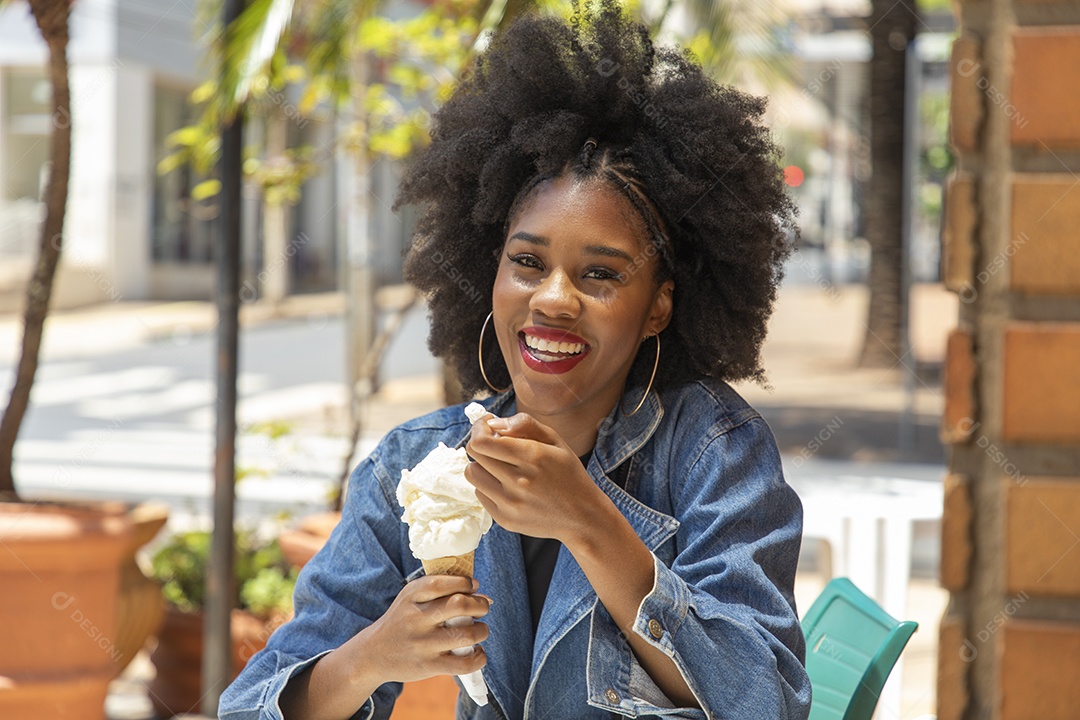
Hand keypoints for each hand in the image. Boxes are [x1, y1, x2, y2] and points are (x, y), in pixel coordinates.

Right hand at [348, 575, 490, 683]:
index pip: (443, 583)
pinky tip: (477, 652)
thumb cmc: (402, 621)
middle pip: (460, 605)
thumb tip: (482, 595)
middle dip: (480, 605)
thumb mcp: (411, 598)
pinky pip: (463, 664)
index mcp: (411, 596)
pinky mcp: (428, 666)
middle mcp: (416, 618)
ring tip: (480, 630)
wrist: (373, 654)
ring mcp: (422, 644)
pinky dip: (478, 657)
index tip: (473, 586)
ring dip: (482, 630)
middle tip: (482, 608)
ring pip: (466, 634)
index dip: (465, 582)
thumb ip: (440, 591)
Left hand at [465, 412, 608, 542]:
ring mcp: (510, 504)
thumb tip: (492, 423)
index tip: (487, 425)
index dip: (479, 429)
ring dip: (481, 465)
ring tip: (500, 465)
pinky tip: (507, 485)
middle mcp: (519, 482)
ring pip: (472, 474)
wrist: (582, 516)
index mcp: (532, 457)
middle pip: (474, 455)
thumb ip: (524, 424)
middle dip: (481, 443)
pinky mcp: (505, 519)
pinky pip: (480, 494)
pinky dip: (489, 485)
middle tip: (494, 443)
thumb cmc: (568, 474)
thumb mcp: (555, 440)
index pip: (482, 442)